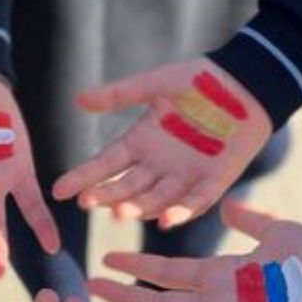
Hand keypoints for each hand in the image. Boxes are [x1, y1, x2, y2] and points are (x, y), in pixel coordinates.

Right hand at [53, 59, 270, 228]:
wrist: (243, 84)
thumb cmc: (198, 81)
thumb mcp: (156, 84)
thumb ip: (120, 94)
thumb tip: (78, 99)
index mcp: (140, 142)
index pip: (104, 165)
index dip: (82, 177)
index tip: (58, 190)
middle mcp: (158, 165)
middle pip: (126, 186)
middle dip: (107, 195)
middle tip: (87, 202)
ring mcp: (185, 176)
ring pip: (155, 199)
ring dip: (138, 207)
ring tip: (118, 212)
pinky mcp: (213, 182)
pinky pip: (195, 202)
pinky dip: (181, 212)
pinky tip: (166, 220)